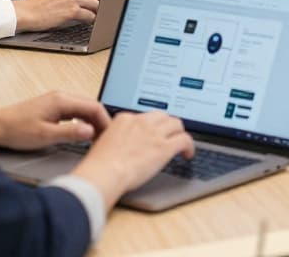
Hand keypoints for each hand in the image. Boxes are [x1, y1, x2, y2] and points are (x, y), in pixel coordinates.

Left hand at [0, 91, 109, 149]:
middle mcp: (60, 96)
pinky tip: (84, 133)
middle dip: (101, 122)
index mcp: (61, 100)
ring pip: (83, 109)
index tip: (109, 135)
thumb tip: (91, 131)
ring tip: (97, 138)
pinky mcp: (52, 107)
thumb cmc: (15, 129)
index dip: (105, 121)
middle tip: (106, 138)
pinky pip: (75, 112)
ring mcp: (56, 101)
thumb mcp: (45, 135)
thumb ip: (70, 133)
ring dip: (92, 122)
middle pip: (90, 106)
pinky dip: (83, 121)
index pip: (93, 106)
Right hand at [14, 0, 102, 31]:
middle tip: (104, 8)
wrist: (26, 12)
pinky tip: (90, 22)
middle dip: (103, 1)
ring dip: (98, 11)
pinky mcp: (71, 11)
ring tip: (98, 16)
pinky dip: (92, 20)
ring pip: (96, 4)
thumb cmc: (37, 3)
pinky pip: (89, 15)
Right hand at [71, 110, 194, 209]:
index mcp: (125, 119)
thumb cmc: (99, 164)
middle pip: (163, 116)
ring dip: (179, 133)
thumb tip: (120, 144)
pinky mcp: (164, 147)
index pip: (145, 117)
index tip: (154, 133)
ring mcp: (154, 133)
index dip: (152, 126)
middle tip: (170, 135)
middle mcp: (141, 122)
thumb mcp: (103, 142)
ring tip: (181, 144)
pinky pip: (185, 140)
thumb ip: (115, 137)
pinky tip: (188, 154)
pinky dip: (189, 146)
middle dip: (168, 125)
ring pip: (177, 124)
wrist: (104, 173)